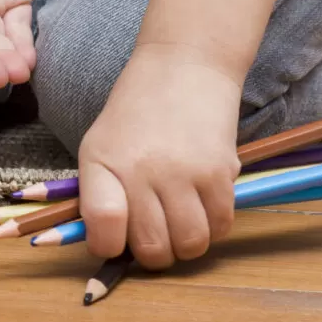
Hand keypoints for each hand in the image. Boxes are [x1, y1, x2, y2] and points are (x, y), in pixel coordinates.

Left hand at [77, 46, 242, 267]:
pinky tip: (203, 206)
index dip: (107, 247)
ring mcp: (183, 173)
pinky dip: (213, 227)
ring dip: (186, 245)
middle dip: (153, 253)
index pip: (103, 225)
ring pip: (190, 244)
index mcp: (101, 161)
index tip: (113, 243)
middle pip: (152, 247)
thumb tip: (108, 245)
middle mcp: (140, 170)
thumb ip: (99, 192)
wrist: (184, 67)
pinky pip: (221, 227)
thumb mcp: (100, 144)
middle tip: (155, 235)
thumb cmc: (136, 111)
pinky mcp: (220, 173)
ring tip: (180, 222)